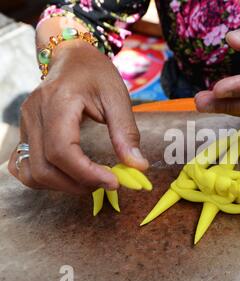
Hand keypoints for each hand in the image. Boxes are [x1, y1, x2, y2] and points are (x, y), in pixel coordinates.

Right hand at [8, 40, 148, 193]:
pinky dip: (44, 179)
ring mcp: (26, 124)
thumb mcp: (118, 98)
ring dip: (61, 186)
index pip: (62, 150)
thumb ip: (127, 133)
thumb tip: (138, 166)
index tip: (113, 182)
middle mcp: (34, 114)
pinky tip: (68, 175)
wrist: (72, 58)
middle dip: (77, 184)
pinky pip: (23, 166)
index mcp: (58, 102)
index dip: (86, 173)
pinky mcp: (25, 132)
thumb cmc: (96, 74)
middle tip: (106, 182)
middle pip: (44, 167)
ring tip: (90, 180)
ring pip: (31, 172)